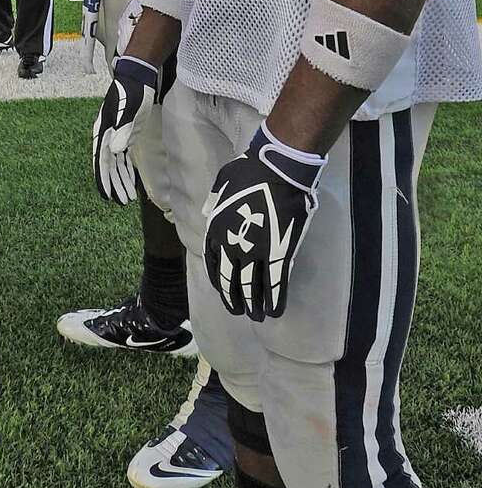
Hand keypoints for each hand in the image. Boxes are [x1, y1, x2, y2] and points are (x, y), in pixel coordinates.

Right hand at [92, 55, 158, 203]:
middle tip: (121, 202)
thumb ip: (122, 131)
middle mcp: (107, 137)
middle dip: (114, 184)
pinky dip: (127, 170)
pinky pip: (124, 158)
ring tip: (128, 198)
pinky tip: (130, 181)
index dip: (103, 179)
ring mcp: (116, 137)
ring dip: (122, 180)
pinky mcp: (126, 135)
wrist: (136, 79)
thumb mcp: (128, 112)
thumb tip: (115, 152)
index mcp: (103, 132)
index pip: (101, 160)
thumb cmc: (131, 93)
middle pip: (109, 166)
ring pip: (117, 164)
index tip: (106, 195)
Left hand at [202, 126, 325, 320]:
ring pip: (252, 287)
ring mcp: (255, 252)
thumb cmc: (248, 173)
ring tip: (257, 317)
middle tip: (238, 311)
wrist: (276, 171)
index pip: (212, 264)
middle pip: (231, 280)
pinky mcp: (278, 254)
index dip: (218, 281)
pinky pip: (276, 283)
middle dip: (234, 299)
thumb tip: (209, 210)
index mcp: (216, 231)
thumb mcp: (219, 186)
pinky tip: (275, 311)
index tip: (223, 290)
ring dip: (254, 305)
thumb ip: (214, 202)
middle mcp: (232, 246)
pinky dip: (275, 299)